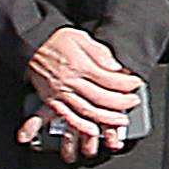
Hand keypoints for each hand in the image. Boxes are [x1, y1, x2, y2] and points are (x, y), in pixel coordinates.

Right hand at [20, 24, 144, 159]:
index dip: (126, 84)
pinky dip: (80, 126)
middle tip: (134, 102)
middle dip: (121, 103)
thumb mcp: (82, 37)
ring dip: (106, 118)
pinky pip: (66, 116)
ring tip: (121, 120)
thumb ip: (100, 53)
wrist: (31, 45)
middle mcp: (69, 82)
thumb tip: (116, 67)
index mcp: (79, 65)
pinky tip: (93, 130)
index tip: (137, 84)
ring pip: (86, 110)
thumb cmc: (57, 40)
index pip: (109, 79)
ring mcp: (59, 93)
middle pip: (100, 97)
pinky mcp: (51, 100)